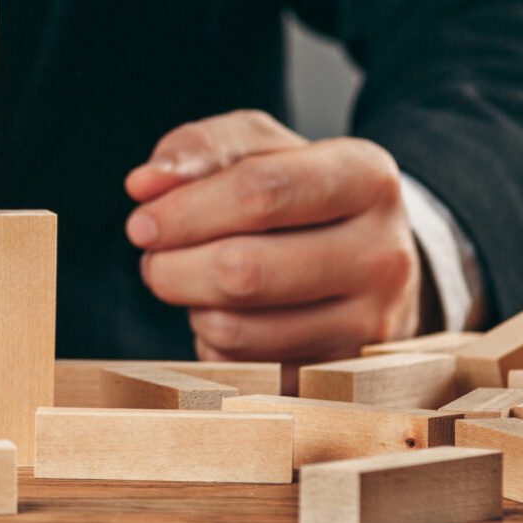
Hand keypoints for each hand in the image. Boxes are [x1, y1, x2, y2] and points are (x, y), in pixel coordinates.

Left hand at [122, 110, 423, 373]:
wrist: (372, 257)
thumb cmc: (301, 191)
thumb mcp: (261, 148)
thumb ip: (201, 149)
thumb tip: (145, 183)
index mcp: (366, 178)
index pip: (259, 193)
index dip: (183, 211)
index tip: (140, 222)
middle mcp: (383, 253)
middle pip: (243, 270)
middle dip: (173, 266)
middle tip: (152, 257)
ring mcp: (371, 322)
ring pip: (239, 329)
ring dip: (190, 306)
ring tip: (188, 281)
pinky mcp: (346, 374)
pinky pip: (247, 371)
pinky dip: (214, 344)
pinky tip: (223, 314)